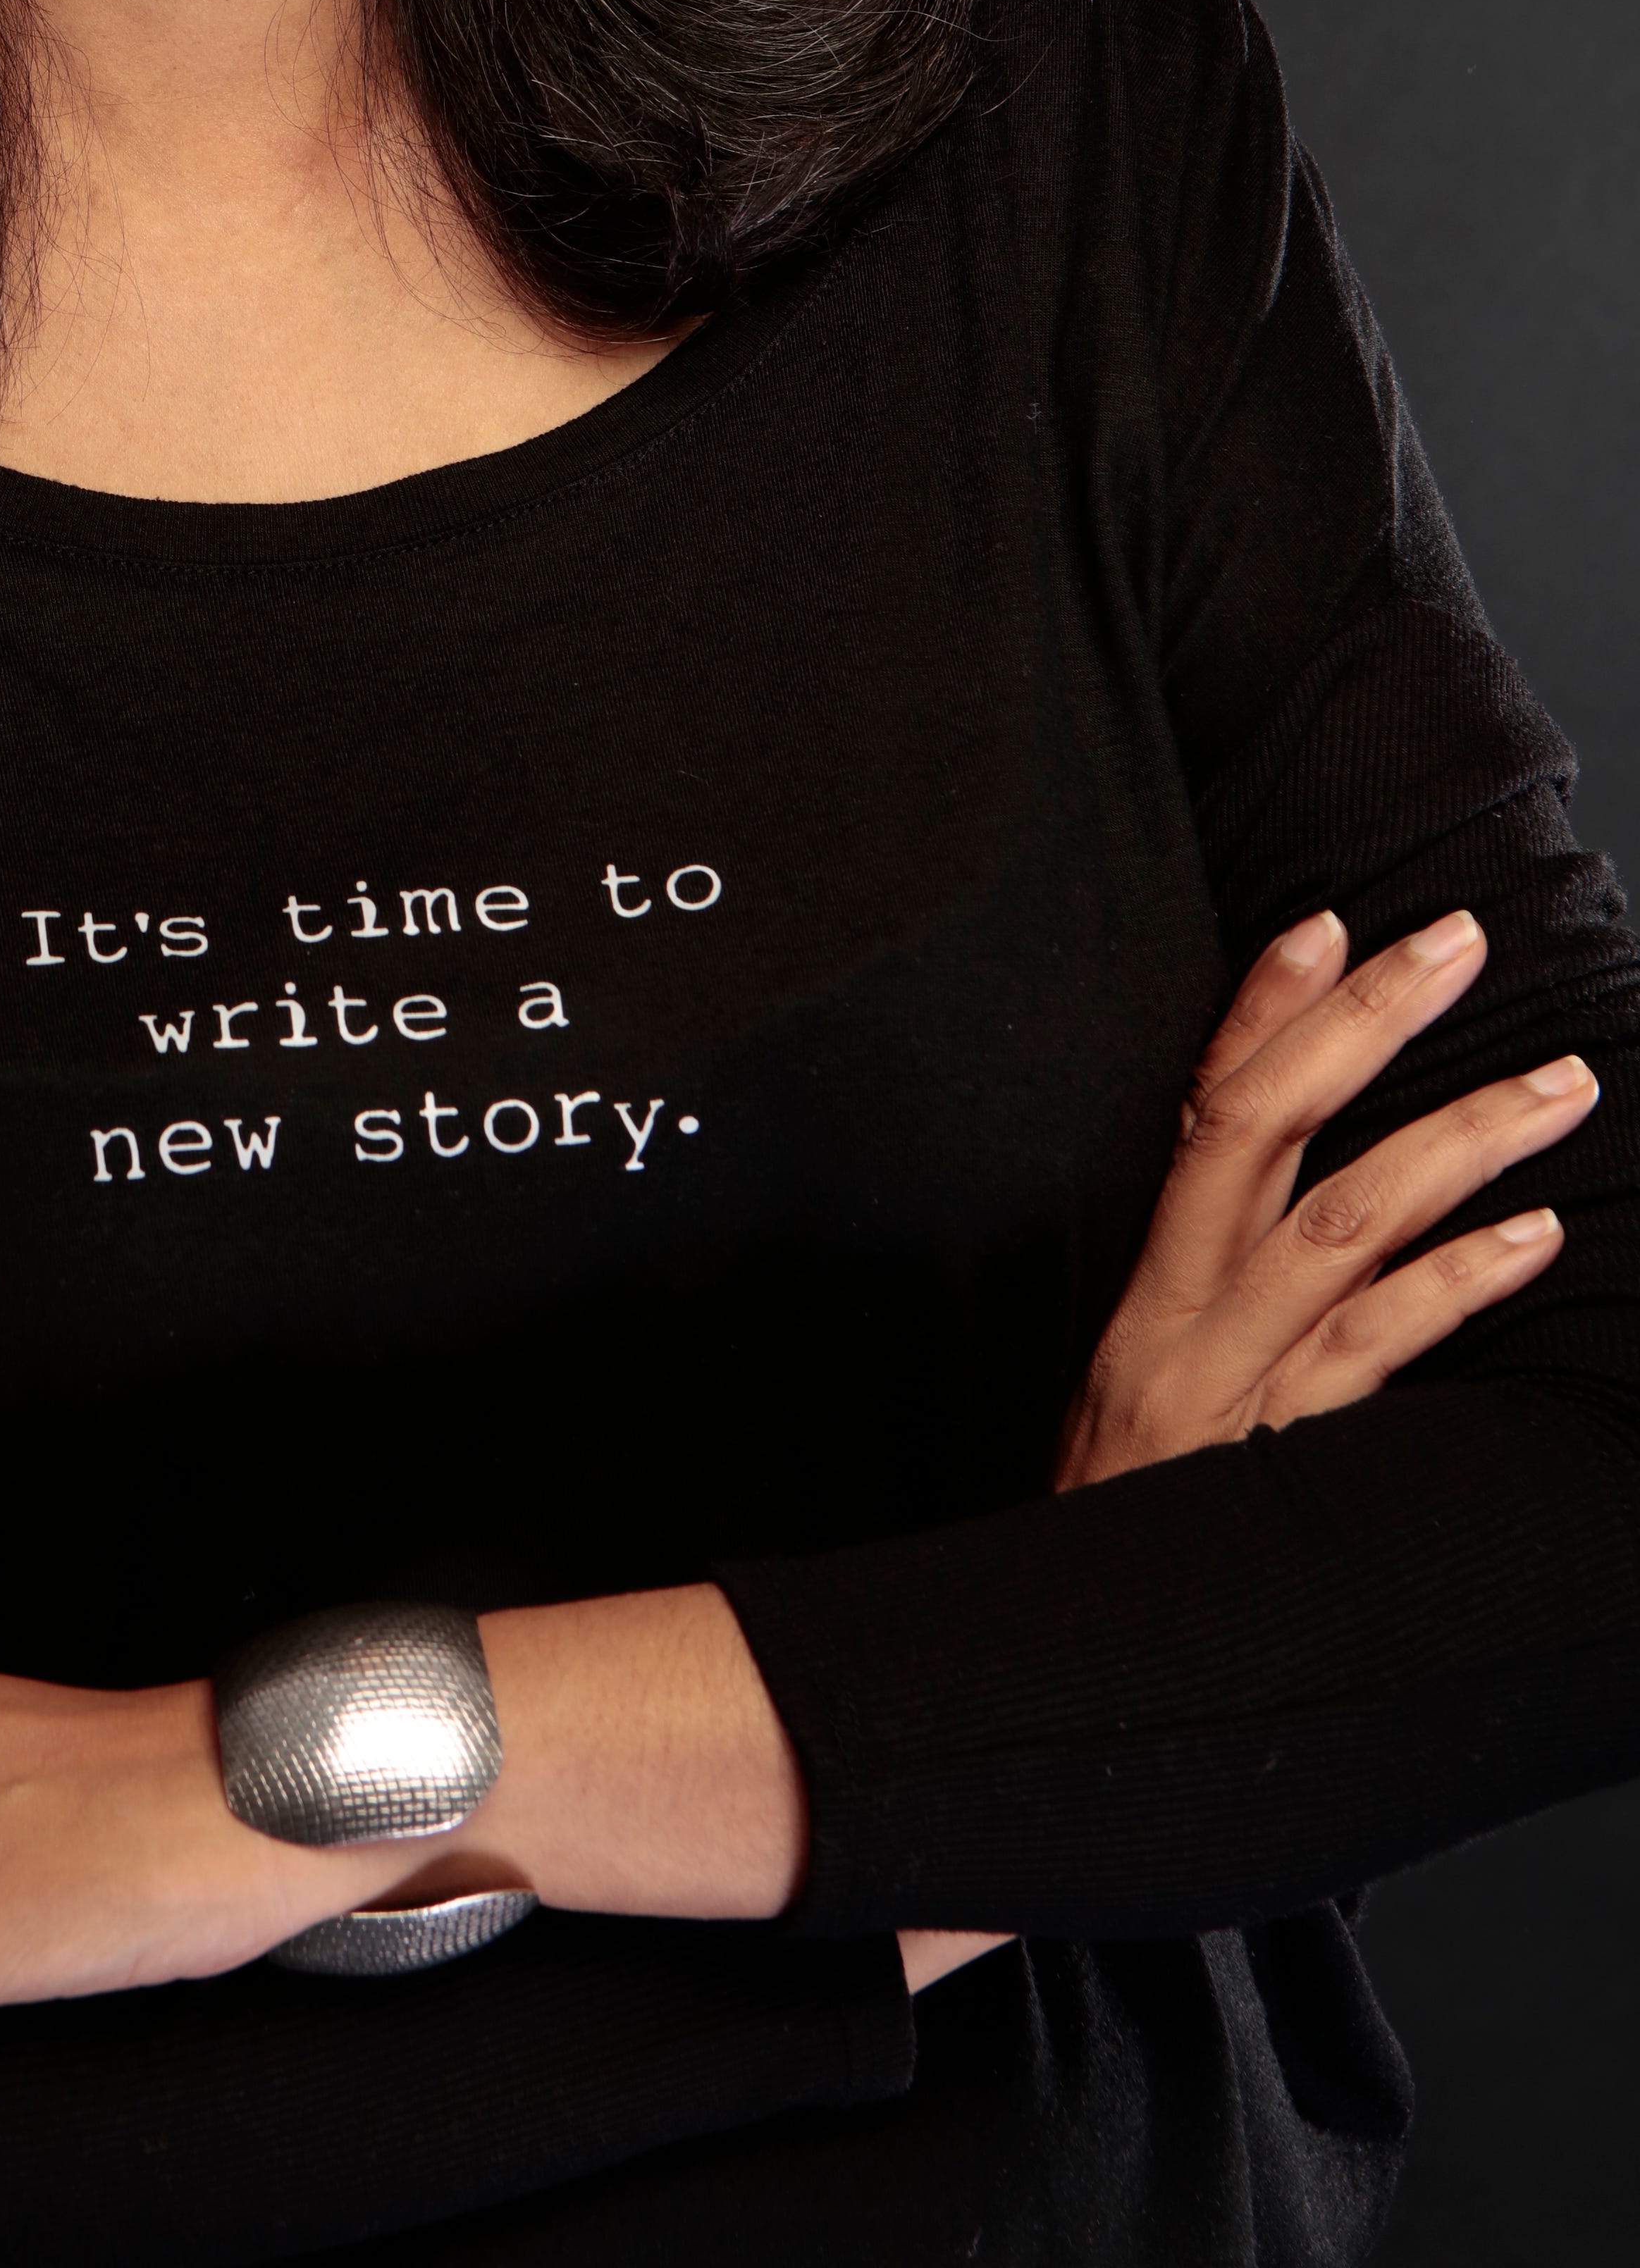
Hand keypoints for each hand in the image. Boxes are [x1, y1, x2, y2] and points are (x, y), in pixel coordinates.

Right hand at [887, 905, 1598, 1998]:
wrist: (1044, 1681)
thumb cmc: (1118, 1537)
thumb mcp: (1145, 1406)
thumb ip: (1212, 1318)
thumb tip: (1283, 1223)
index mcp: (1148, 1294)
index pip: (1199, 1113)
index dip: (1259, 1012)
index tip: (1322, 921)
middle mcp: (1180, 1319)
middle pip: (1265, 1131)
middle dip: (1364, 1024)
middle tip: (1457, 943)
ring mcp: (1226, 1384)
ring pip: (1342, 1224)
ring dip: (1458, 1141)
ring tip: (1559, 1085)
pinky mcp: (1273, 1458)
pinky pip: (1373, 1351)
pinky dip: (1455, 1283)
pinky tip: (1532, 1235)